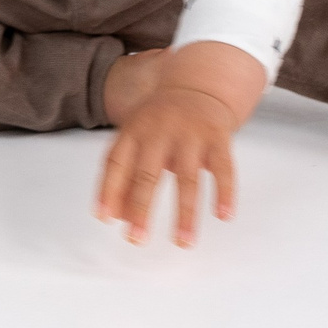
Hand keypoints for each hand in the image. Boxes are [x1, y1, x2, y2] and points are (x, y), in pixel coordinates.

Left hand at [95, 41, 264, 246]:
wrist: (198, 85)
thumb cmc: (160, 122)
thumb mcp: (137, 139)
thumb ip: (125, 175)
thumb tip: (115, 216)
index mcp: (134, 130)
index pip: (116, 162)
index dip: (108, 189)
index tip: (104, 218)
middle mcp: (160, 131)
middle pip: (147, 173)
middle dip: (141, 208)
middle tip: (136, 239)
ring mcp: (190, 135)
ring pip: (187, 177)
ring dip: (185, 213)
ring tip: (183, 242)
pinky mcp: (218, 138)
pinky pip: (223, 168)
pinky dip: (224, 192)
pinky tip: (223, 215)